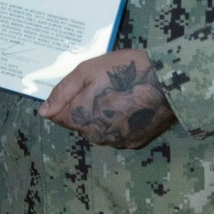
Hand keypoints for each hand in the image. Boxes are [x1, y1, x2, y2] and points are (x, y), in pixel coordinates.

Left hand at [38, 49, 175, 148]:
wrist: (170, 82)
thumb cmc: (126, 70)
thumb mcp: (88, 71)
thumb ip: (62, 92)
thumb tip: (43, 112)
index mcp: (81, 118)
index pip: (58, 115)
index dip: (69, 99)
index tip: (86, 86)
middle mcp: (96, 136)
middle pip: (79, 123)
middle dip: (86, 107)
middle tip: (107, 86)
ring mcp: (116, 142)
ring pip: (99, 130)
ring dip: (103, 117)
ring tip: (122, 95)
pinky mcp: (135, 143)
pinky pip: (118, 134)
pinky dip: (120, 123)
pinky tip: (133, 107)